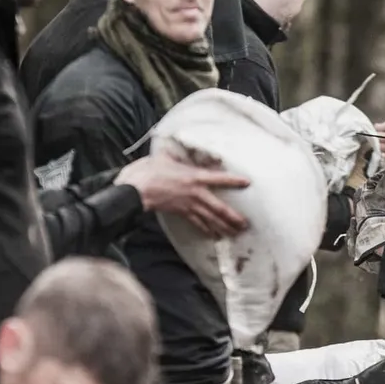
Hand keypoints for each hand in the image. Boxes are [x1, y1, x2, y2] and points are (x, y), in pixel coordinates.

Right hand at [117, 151, 249, 238]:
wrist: (137, 188)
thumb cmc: (150, 170)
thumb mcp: (167, 156)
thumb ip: (178, 154)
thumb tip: (179, 147)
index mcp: (195, 176)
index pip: (220, 178)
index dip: (234, 181)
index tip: (247, 183)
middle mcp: (196, 193)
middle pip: (219, 208)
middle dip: (233, 217)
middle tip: (246, 224)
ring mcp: (189, 205)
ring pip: (211, 218)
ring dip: (224, 226)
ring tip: (236, 233)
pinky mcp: (181, 213)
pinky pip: (198, 223)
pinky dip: (207, 230)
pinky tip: (214, 235)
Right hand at [374, 121, 384, 165]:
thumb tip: (375, 125)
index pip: (380, 133)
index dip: (374, 134)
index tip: (368, 135)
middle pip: (379, 142)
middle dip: (374, 142)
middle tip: (370, 143)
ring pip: (379, 151)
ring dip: (376, 150)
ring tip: (375, 149)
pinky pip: (383, 159)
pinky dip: (380, 157)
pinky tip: (381, 155)